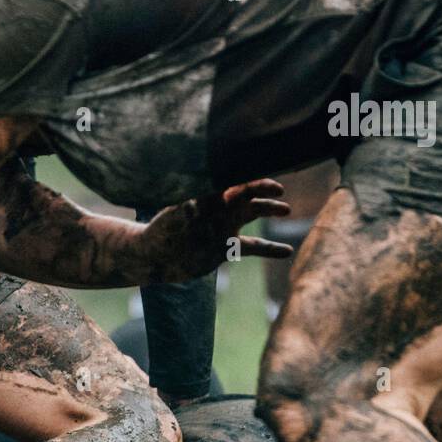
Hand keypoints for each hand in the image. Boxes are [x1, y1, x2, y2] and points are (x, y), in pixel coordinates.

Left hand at [144, 178, 292, 280]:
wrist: (155, 256)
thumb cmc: (163, 231)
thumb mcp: (181, 215)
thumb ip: (205, 203)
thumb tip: (224, 192)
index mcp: (210, 201)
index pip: (235, 186)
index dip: (254, 184)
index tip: (271, 186)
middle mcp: (219, 211)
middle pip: (247, 197)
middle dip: (264, 193)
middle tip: (279, 193)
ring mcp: (224, 229)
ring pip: (252, 216)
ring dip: (269, 210)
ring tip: (286, 210)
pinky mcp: (225, 248)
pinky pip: (252, 247)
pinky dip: (269, 249)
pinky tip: (287, 251)